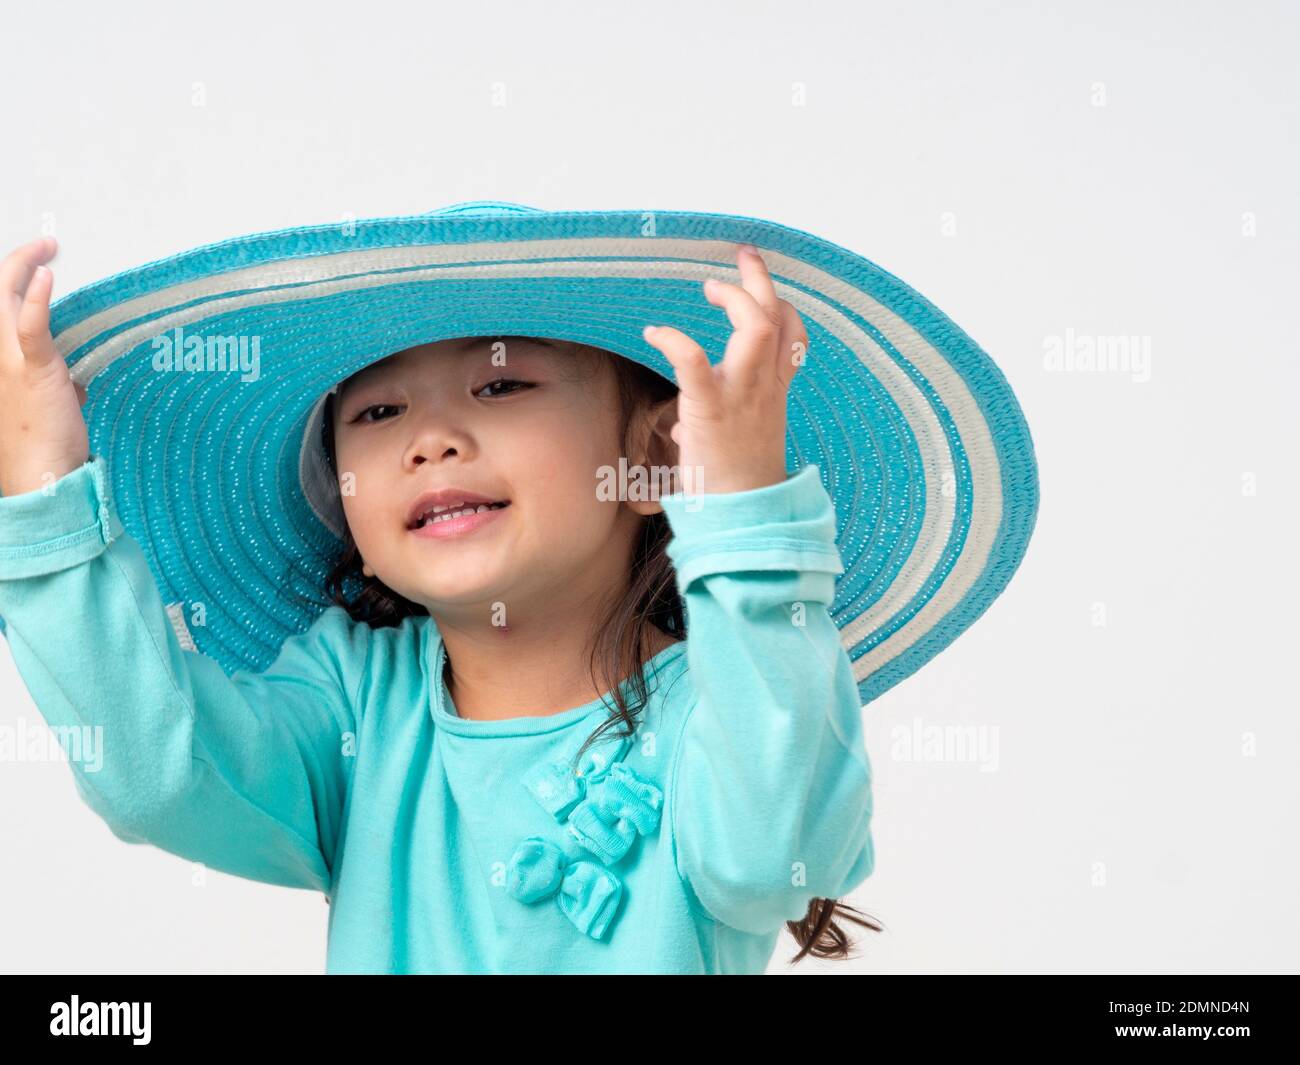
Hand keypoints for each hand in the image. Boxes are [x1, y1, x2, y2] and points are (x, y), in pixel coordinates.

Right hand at [0, 236, 89, 497]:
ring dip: (24, 266)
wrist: (41, 474)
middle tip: (45, 244)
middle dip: (15, 260)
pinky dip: (37, 299)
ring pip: (4, 298)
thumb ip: (53, 384)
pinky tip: (47, 276)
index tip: (38, 265)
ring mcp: (7, 360)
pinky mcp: (34, 370)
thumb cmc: (44, 443)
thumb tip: (73, 385)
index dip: (14, 280)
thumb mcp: (46, 404)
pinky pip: (31, 327)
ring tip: (48, 248)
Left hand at [642, 243, 806, 495]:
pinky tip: (654, 332)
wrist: (744, 515)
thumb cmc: (735, 483)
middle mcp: (764, 386)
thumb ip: (716, 423)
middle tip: (741, 256)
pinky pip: (694, 362)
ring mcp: (741, 395)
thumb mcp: (735, 445)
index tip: (762, 293)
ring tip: (709, 289)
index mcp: (773, 392)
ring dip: (733, 298)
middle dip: (760, 280)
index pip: (792, 335)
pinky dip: (674, 340)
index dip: (782, 305)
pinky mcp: (710, 409)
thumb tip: (687, 425)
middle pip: (776, 318)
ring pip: (754, 327)